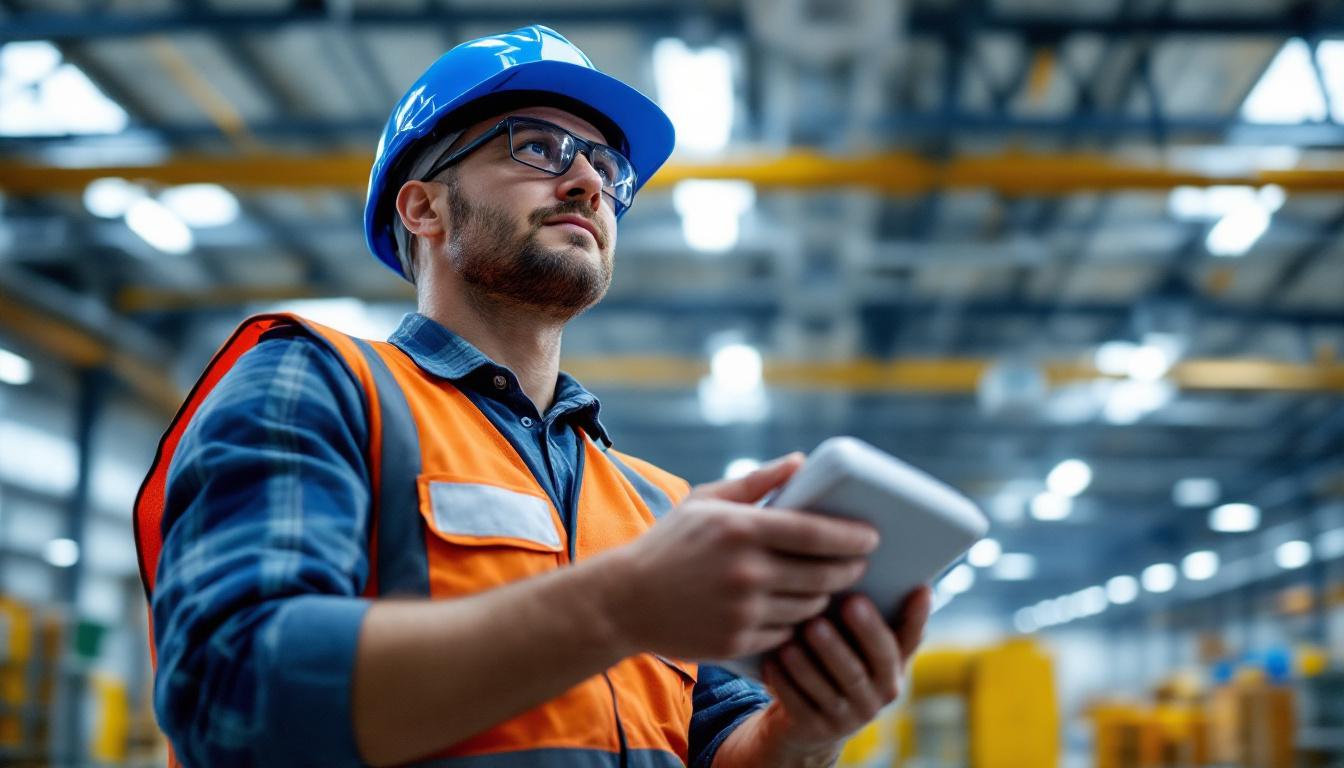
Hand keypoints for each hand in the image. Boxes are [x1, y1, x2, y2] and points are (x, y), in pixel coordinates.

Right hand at [601, 454, 879, 659]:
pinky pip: (786, 634)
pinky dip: (795, 624)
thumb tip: (801, 461)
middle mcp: (746, 571)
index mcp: (741, 529)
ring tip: (825, 587)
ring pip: (810, 608)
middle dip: (848, 570)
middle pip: (823, 575)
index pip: (816, 534)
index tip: (872, 537)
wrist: (625, 600)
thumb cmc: (668, 544)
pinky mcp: (738, 641)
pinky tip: (795, 613)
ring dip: (823, 598)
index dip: (852, 537)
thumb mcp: (705, 502)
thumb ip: (756, 482)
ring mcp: (743, 610)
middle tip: (858, 565)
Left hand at [756, 587, 932, 760]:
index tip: (919, 588)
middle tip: (849, 602)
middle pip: (873, 661)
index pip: (910, 639)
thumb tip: (859, 559)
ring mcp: (848, 716)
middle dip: (863, 632)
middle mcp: (879, 694)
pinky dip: (786, 681)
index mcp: (893, 666)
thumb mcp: (852, 642)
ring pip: (833, 686)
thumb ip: (862, 613)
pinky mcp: (816, 729)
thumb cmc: (830, 661)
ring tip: (801, 632)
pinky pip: (800, 705)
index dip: (917, 616)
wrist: (806, 721)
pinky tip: (774, 658)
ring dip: (817, 657)